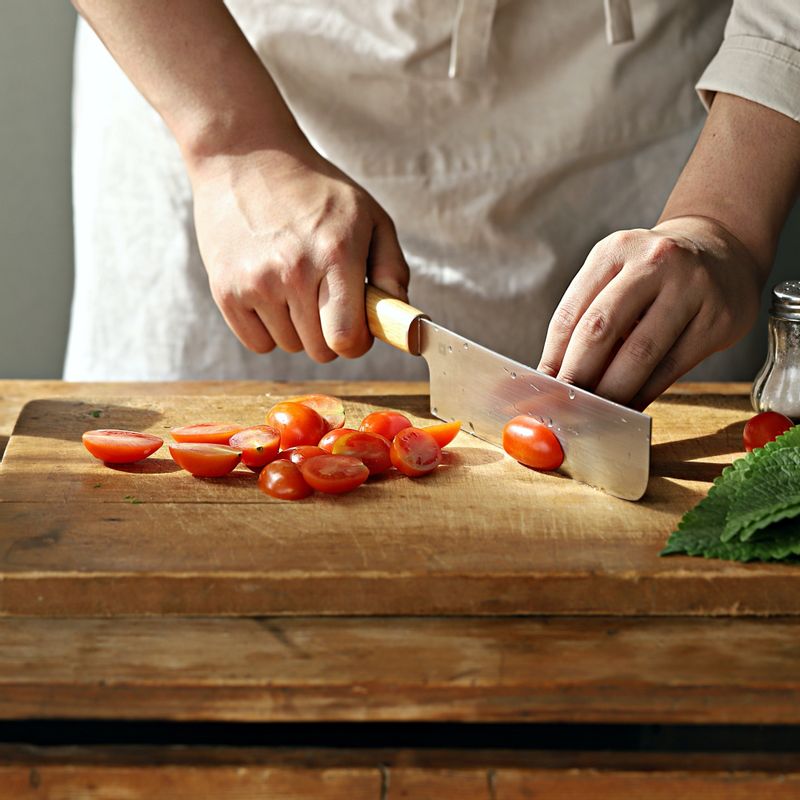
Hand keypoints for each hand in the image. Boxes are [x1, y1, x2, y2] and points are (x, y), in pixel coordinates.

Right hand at [190, 145, 408, 361]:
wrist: (245, 157)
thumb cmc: (315, 191)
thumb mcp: (368, 216)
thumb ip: (392, 269)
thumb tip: (399, 318)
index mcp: (336, 253)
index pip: (347, 338)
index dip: (357, 342)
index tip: (356, 327)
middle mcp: (294, 271)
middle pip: (320, 350)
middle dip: (330, 334)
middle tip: (325, 298)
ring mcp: (255, 282)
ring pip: (289, 346)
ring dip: (298, 329)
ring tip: (294, 286)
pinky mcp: (224, 290)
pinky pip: (257, 344)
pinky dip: (267, 329)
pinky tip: (270, 294)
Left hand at [537, 216, 762, 409]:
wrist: (722, 254)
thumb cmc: (654, 277)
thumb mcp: (616, 277)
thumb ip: (587, 318)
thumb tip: (554, 377)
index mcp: (614, 251)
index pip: (571, 313)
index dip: (552, 357)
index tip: (542, 389)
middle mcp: (654, 262)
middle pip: (600, 329)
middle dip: (578, 376)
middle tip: (565, 407)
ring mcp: (691, 288)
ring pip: (640, 352)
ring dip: (612, 391)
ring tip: (596, 413)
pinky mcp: (718, 319)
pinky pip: (672, 366)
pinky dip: (645, 393)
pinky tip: (630, 407)